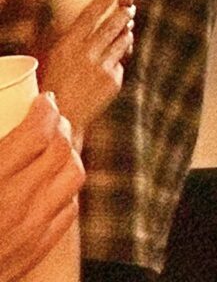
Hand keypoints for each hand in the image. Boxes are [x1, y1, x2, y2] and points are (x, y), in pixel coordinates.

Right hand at [0, 93, 83, 281]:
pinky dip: (64, 190)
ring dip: (68, 155)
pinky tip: (52, 183)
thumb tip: (1, 113)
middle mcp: (14, 205)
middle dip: (60, 126)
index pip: (37, 134)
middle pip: (60, 150)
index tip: (44, 101)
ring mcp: (29, 230)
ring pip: (73, 176)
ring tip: (57, 147)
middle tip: (52, 119)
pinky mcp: (35, 250)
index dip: (46, 110)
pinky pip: (68, 209)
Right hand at [39, 0, 134, 144]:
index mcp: (67, 46)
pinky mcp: (114, 80)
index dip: (103, 0)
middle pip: (112, 25)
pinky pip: (121, 61)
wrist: (61, 118)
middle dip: (124, 11)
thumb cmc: (52, 83)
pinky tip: (119, 52)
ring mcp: (102, 68)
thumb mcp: (51, 56)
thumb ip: (61, 36)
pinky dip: (120, 56)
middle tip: (129, 5)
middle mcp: (86, 55)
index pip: (90, 16)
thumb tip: (67, 13)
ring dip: (127, 30)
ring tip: (128, 23)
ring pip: (123, 40)